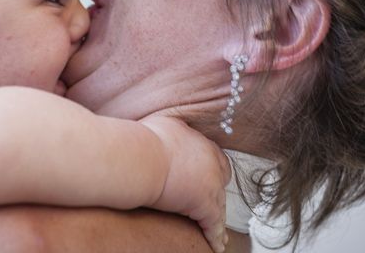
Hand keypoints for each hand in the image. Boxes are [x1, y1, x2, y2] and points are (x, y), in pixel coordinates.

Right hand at [140, 116, 230, 252]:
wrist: (142, 157)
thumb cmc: (145, 141)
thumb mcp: (165, 124)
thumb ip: (176, 129)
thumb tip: (171, 131)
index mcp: (202, 144)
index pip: (217, 160)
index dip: (214, 171)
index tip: (211, 179)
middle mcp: (212, 163)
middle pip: (222, 182)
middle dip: (219, 193)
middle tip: (215, 205)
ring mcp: (211, 184)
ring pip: (220, 205)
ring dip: (218, 218)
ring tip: (219, 234)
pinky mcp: (204, 204)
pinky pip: (214, 224)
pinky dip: (215, 236)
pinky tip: (216, 246)